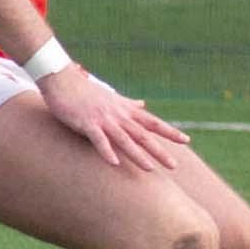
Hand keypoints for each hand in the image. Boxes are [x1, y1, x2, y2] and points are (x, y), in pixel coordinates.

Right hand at [37, 63, 192, 169]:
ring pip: (124, 139)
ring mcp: (103, 119)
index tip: (186, 140)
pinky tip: (114, 163)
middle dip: (159, 150)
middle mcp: (118, 115)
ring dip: (137, 154)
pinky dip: (106, 150)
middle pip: (143, 135)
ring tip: (149, 169)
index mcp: (125, 110)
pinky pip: (98, 139)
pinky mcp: (86, 123)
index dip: (169, 131)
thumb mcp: (112, 97)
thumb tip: (144, 104)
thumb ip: (129, 104)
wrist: (63, 79)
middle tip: (174, 166)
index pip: (152, 122)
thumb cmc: (86, 90)